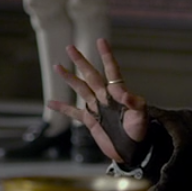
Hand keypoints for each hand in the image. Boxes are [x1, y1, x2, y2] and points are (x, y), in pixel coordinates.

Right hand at [47, 38, 148, 163]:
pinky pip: (73, 112)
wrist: (133, 149)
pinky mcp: (90, 120)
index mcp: (118, 92)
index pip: (111, 70)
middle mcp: (105, 96)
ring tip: (57, 66)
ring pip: (80, 88)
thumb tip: (123, 92)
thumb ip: (133, 102)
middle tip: (70, 47)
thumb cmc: (140, 131)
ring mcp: (96, 107)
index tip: (101, 41)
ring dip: (69, 78)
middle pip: (90, 75)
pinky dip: (62, 108)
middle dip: (80, 61)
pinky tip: (50, 103)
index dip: (106, 55)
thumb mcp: (141, 115)